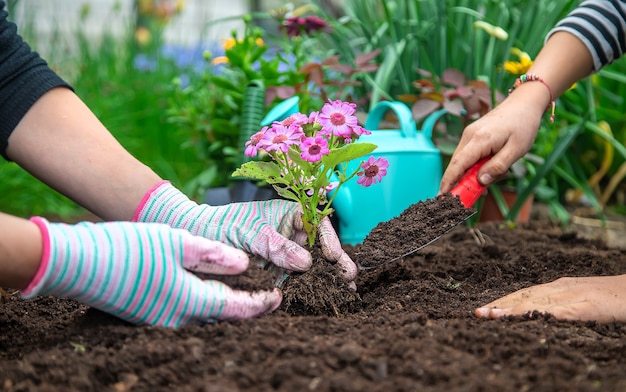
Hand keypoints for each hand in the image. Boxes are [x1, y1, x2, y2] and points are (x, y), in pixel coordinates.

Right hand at [22, 218, 281, 326]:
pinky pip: (183, 313)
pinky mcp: (145, 313)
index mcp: (188, 301)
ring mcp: (157, 319)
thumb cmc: (128, 249)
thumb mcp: (176, 242)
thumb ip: (213, 255)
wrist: (76, 263)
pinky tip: (203, 289)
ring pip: (202, 316)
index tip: (279, 297)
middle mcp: (175, 318)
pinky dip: (201, 304)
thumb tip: (242, 264)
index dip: (260, 304)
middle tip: (267, 296)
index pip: (235, 309)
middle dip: (245, 308)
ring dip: (224, 306)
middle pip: (221, 317)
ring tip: (241, 291)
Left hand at [134, 182, 357, 286]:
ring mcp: (285, 253)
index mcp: (288, 213)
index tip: (333, 256)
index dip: (328, 238)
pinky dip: (307, 289)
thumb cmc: (220, 226)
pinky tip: (320, 298)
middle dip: (336, 261)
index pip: (315, 223)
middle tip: (348, 277)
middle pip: (319, 246)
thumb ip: (275, 245)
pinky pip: (295, 280)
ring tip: (343, 291)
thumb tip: (305, 262)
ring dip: (327, 277)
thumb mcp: (248, 232)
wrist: (196, 240)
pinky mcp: (277, 272)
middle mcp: (290, 232)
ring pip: (312, 265)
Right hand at [439, 94, 543, 193]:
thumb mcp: (516, 150)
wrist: (524, 103)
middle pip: (457, 164)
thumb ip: (498, 167)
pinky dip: (471, 166)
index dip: (449, 180)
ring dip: (467, 174)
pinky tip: (484, 170)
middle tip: (464, 199)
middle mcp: (469, 135)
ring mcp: (469, 134)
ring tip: (482, 183)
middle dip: (457, 182)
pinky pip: (467, 154)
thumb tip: (481, 181)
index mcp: (480, 139)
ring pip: (461, 160)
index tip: (442, 195)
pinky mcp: (472, 135)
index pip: (458, 164)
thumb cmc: (523, 125)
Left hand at [474, 275, 625, 322]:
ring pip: (539, 302)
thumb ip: (559, 307)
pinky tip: (530, 318)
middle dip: (500, 305)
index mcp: (559, 288)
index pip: (523, 295)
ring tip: (492, 315)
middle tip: (478, 314)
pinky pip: (567, 311)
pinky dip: (546, 314)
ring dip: (513, 308)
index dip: (502, 302)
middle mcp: (563, 288)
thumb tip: (534, 317)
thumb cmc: (611, 298)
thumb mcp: (580, 301)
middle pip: (525, 297)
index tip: (482, 311)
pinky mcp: (592, 306)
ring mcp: (576, 295)